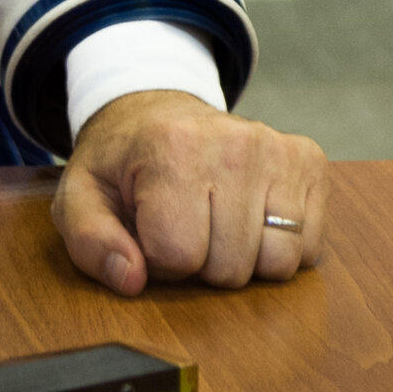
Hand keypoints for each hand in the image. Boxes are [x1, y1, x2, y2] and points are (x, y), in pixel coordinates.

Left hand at [53, 90, 328, 295]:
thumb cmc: (124, 162)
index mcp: (172, 147)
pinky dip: (281, 247)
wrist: (160, 112)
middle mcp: (233, 143)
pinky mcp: (308, 160)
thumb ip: (90, 242)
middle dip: (202, 263)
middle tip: (186, 224)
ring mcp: (277, 150)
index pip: (177, 254)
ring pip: (278, 264)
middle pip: (230, 268)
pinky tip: (251, 217)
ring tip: (218, 222)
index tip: (151, 229)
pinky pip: (309, 249)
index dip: (159, 258)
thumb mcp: (83, 195)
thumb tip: (131, 280)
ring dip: (245, 260)